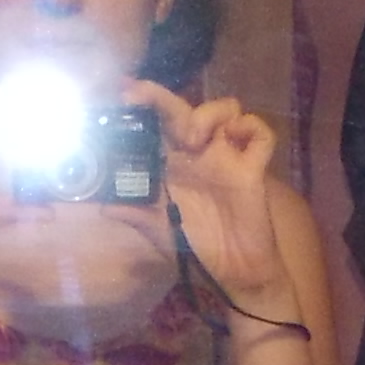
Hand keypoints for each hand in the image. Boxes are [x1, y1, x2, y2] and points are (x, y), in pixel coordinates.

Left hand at [128, 83, 294, 318]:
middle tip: (146, 101)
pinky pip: (260, 134)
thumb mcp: (157, 229)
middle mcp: (199, 153)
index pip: (157, 122)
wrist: (233, 272)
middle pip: (184, 107)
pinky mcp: (253, 169)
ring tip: (194, 139)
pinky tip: (234, 142)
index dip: (143, 102)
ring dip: (209, 113)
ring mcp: (227, 157)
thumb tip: (103, 205)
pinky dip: (251, 129)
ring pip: (228, 108)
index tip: (124, 92)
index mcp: (173, 163)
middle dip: (162, 97)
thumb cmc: (197, 246)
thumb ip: (133, 212)